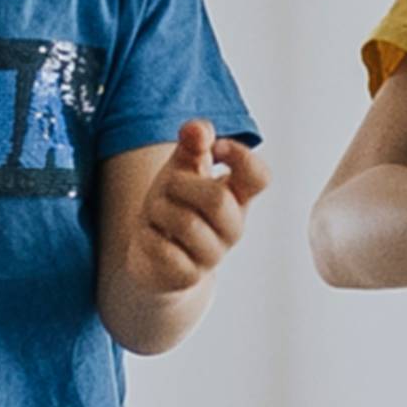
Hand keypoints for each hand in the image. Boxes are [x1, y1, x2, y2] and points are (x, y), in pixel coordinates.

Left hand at [124, 124, 266, 295]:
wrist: (156, 260)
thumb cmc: (175, 207)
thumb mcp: (182, 170)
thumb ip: (192, 144)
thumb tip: (198, 129)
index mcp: (239, 197)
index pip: (260, 177)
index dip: (240, 156)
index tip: (215, 148)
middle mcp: (233, 227)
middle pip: (217, 200)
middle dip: (179, 185)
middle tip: (168, 187)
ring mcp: (212, 255)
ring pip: (185, 223)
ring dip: (158, 210)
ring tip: (156, 214)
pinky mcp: (187, 276)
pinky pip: (162, 249)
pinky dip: (147, 236)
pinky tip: (151, 238)